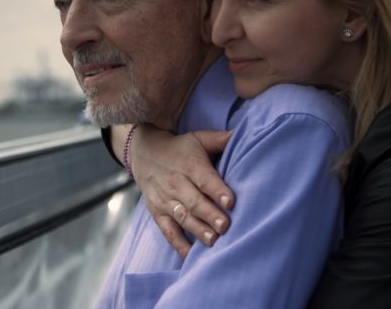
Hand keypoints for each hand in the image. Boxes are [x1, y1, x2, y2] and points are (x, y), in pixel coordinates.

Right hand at [131, 125, 233, 258]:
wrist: (144, 154)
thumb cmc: (180, 148)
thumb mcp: (199, 138)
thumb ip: (221, 139)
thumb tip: (246, 134)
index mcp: (190, 165)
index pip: (205, 179)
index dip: (218, 190)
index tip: (231, 202)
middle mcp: (176, 184)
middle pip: (194, 202)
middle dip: (210, 215)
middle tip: (226, 226)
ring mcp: (165, 200)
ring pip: (182, 217)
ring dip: (198, 230)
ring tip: (214, 241)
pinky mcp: (158, 213)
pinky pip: (168, 231)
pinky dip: (179, 245)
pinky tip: (192, 256)